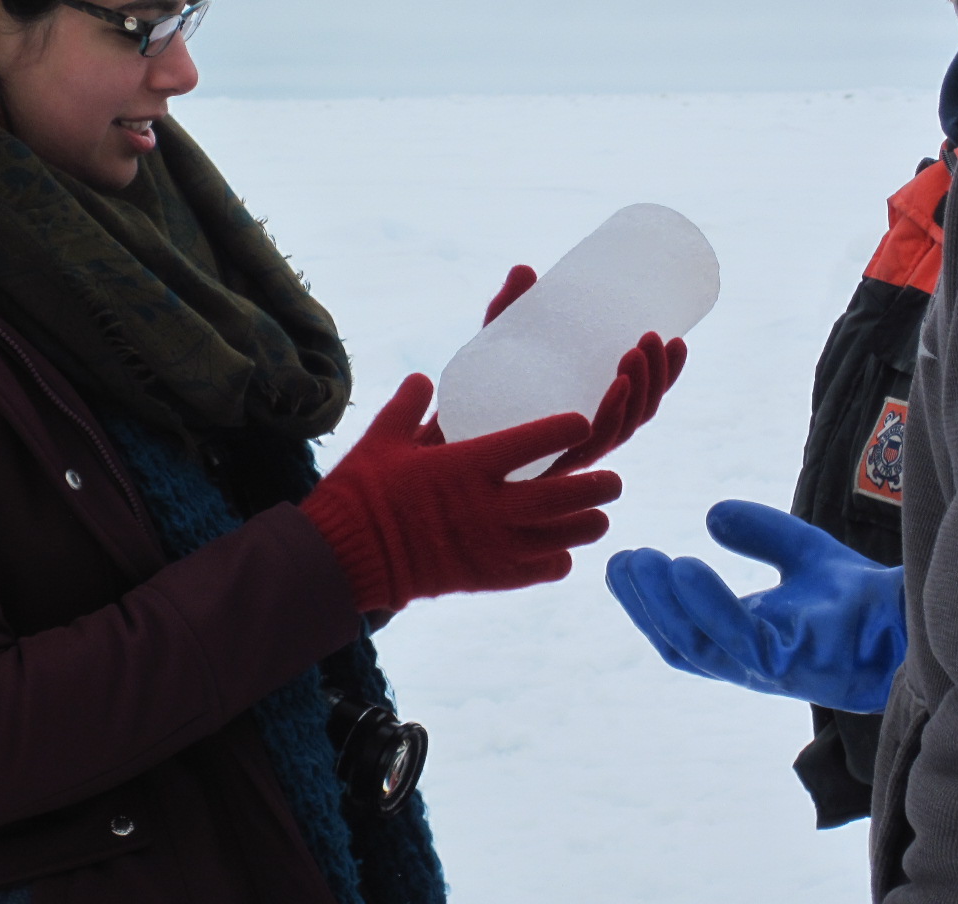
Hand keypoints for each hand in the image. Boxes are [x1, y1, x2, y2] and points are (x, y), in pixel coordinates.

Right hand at [303, 374, 622, 612]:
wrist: (345, 558)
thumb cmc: (362, 492)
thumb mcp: (383, 439)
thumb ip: (410, 406)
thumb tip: (423, 379)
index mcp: (470, 464)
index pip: (537, 440)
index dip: (568, 429)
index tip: (583, 421)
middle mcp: (491, 505)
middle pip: (566, 494)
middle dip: (598, 486)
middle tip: (613, 480)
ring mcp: (493, 545)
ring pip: (563, 537)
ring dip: (586, 524)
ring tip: (598, 516)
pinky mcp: (487, 577)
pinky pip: (539, 571)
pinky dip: (556, 560)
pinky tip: (561, 553)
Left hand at [421, 265, 689, 469]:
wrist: (422, 444)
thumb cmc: (465, 399)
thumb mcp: (492, 350)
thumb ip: (508, 313)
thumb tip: (525, 269)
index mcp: (585, 416)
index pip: (640, 401)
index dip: (667, 375)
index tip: (677, 338)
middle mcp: (579, 439)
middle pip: (637, 414)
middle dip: (657, 377)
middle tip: (651, 336)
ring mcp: (562, 454)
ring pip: (619, 430)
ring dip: (639, 390)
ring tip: (636, 350)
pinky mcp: (542, 461)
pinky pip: (585, 445)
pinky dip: (607, 415)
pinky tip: (617, 389)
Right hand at [606, 500, 905, 713]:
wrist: (917, 619)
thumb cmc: (862, 599)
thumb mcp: (802, 550)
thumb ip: (761, 533)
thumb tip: (711, 515)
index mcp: (747, 642)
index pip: (684, 634)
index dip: (648, 605)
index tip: (624, 562)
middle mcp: (753, 663)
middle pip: (681, 645)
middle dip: (645, 605)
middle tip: (621, 559)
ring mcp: (772, 669)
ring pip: (699, 646)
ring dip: (664, 604)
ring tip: (643, 561)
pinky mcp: (796, 664)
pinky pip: (739, 639)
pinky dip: (707, 605)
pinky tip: (686, 567)